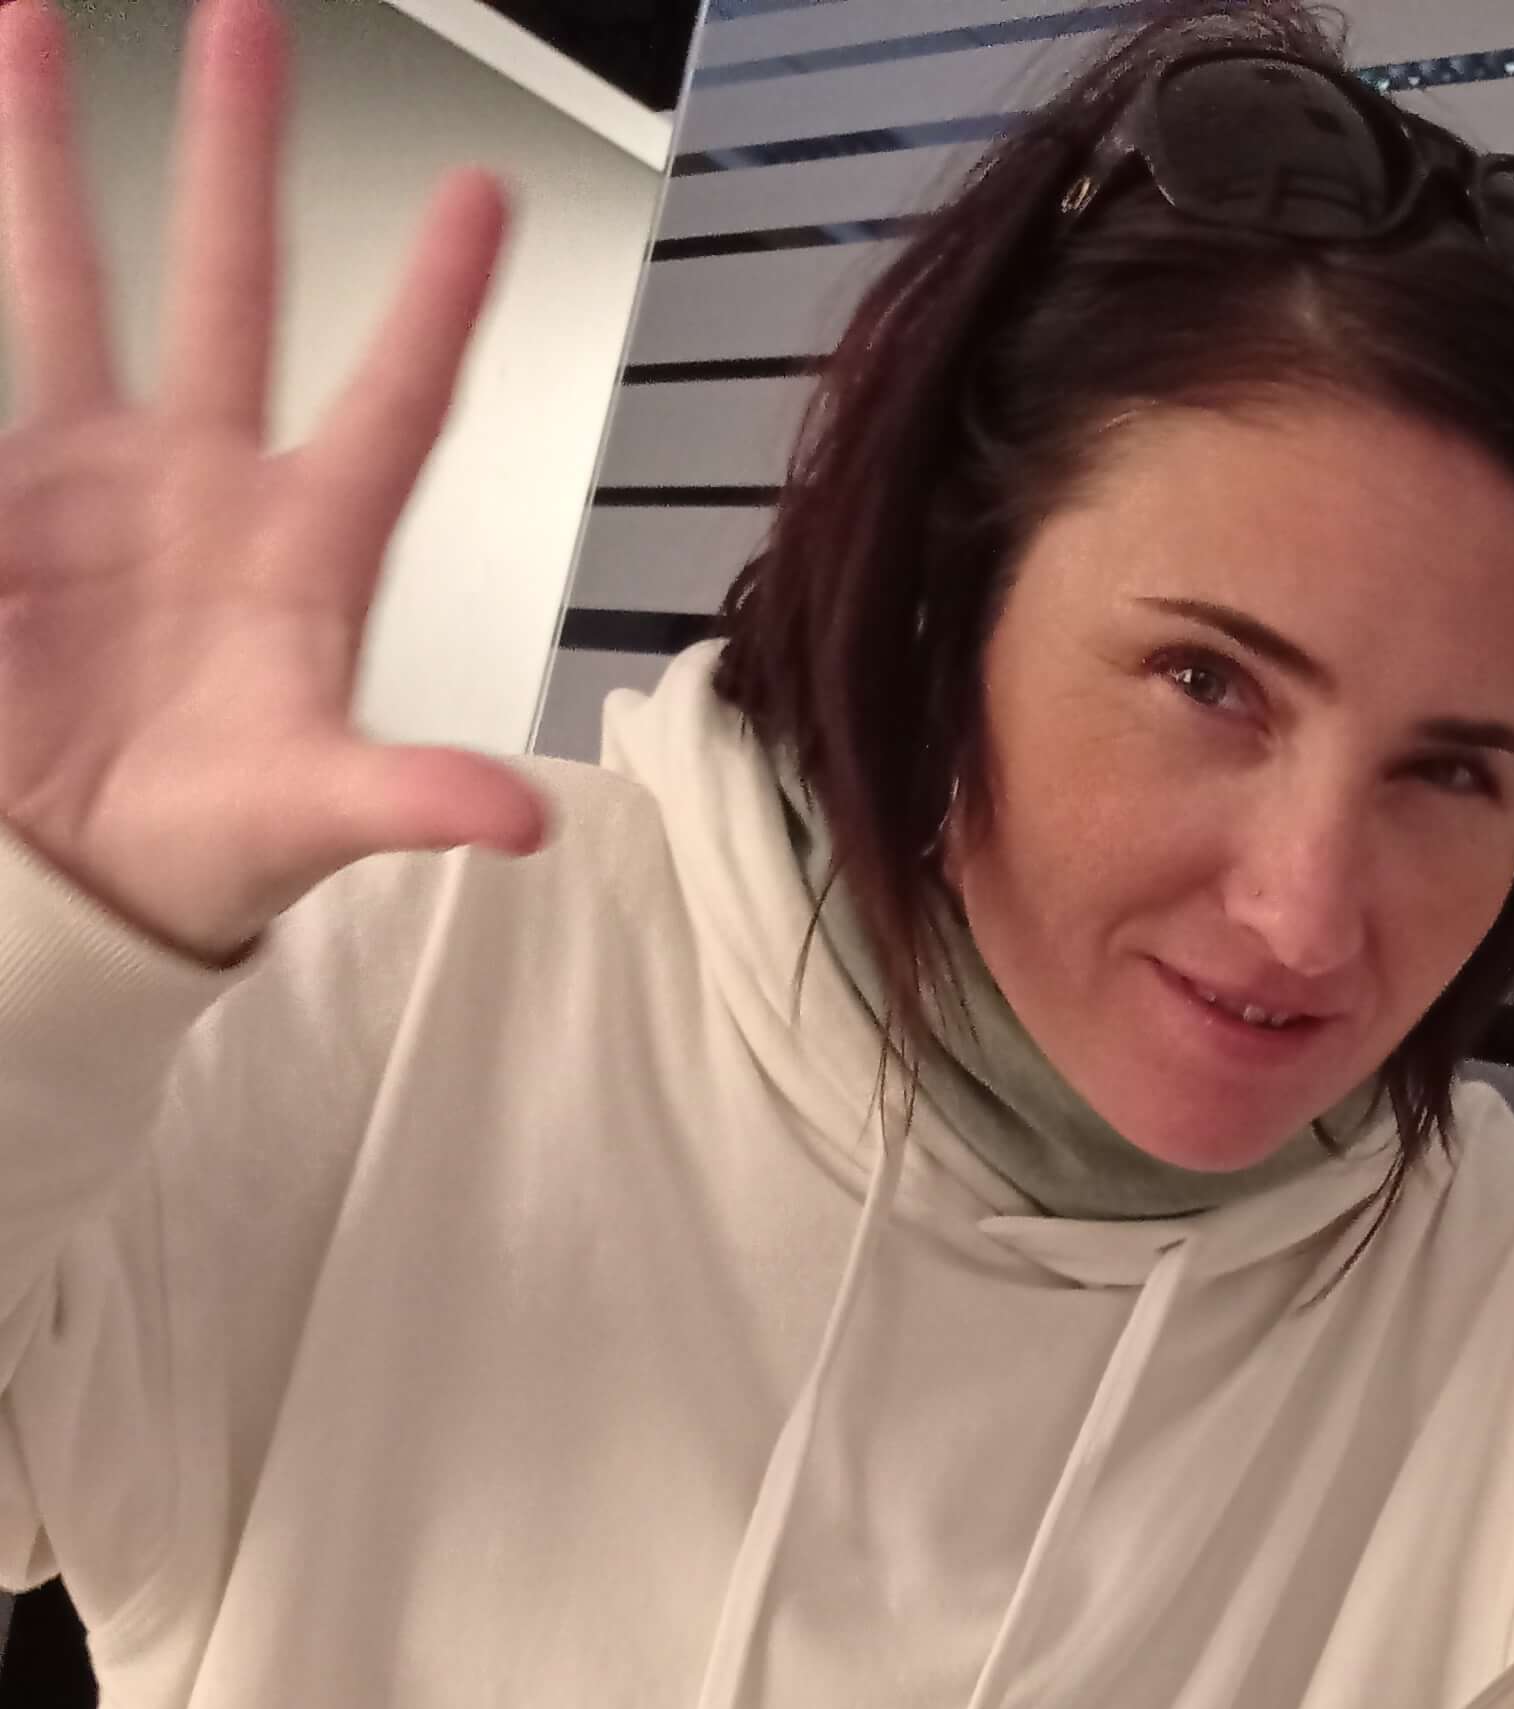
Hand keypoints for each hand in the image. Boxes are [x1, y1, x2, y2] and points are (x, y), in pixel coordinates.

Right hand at [0, 0, 546, 961]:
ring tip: (30, 19)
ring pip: (68, 279)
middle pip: (230, 283)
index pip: (391, 405)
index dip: (432, 306)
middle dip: (237, 152)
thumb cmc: (215, 847)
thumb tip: (522, 817)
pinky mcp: (5, 495)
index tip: (485, 195)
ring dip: (50, 152)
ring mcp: (96, 474)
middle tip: (249, 16)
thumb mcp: (316, 819)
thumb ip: (410, 800)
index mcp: (305, 549)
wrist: (79, 878)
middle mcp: (205, 479)